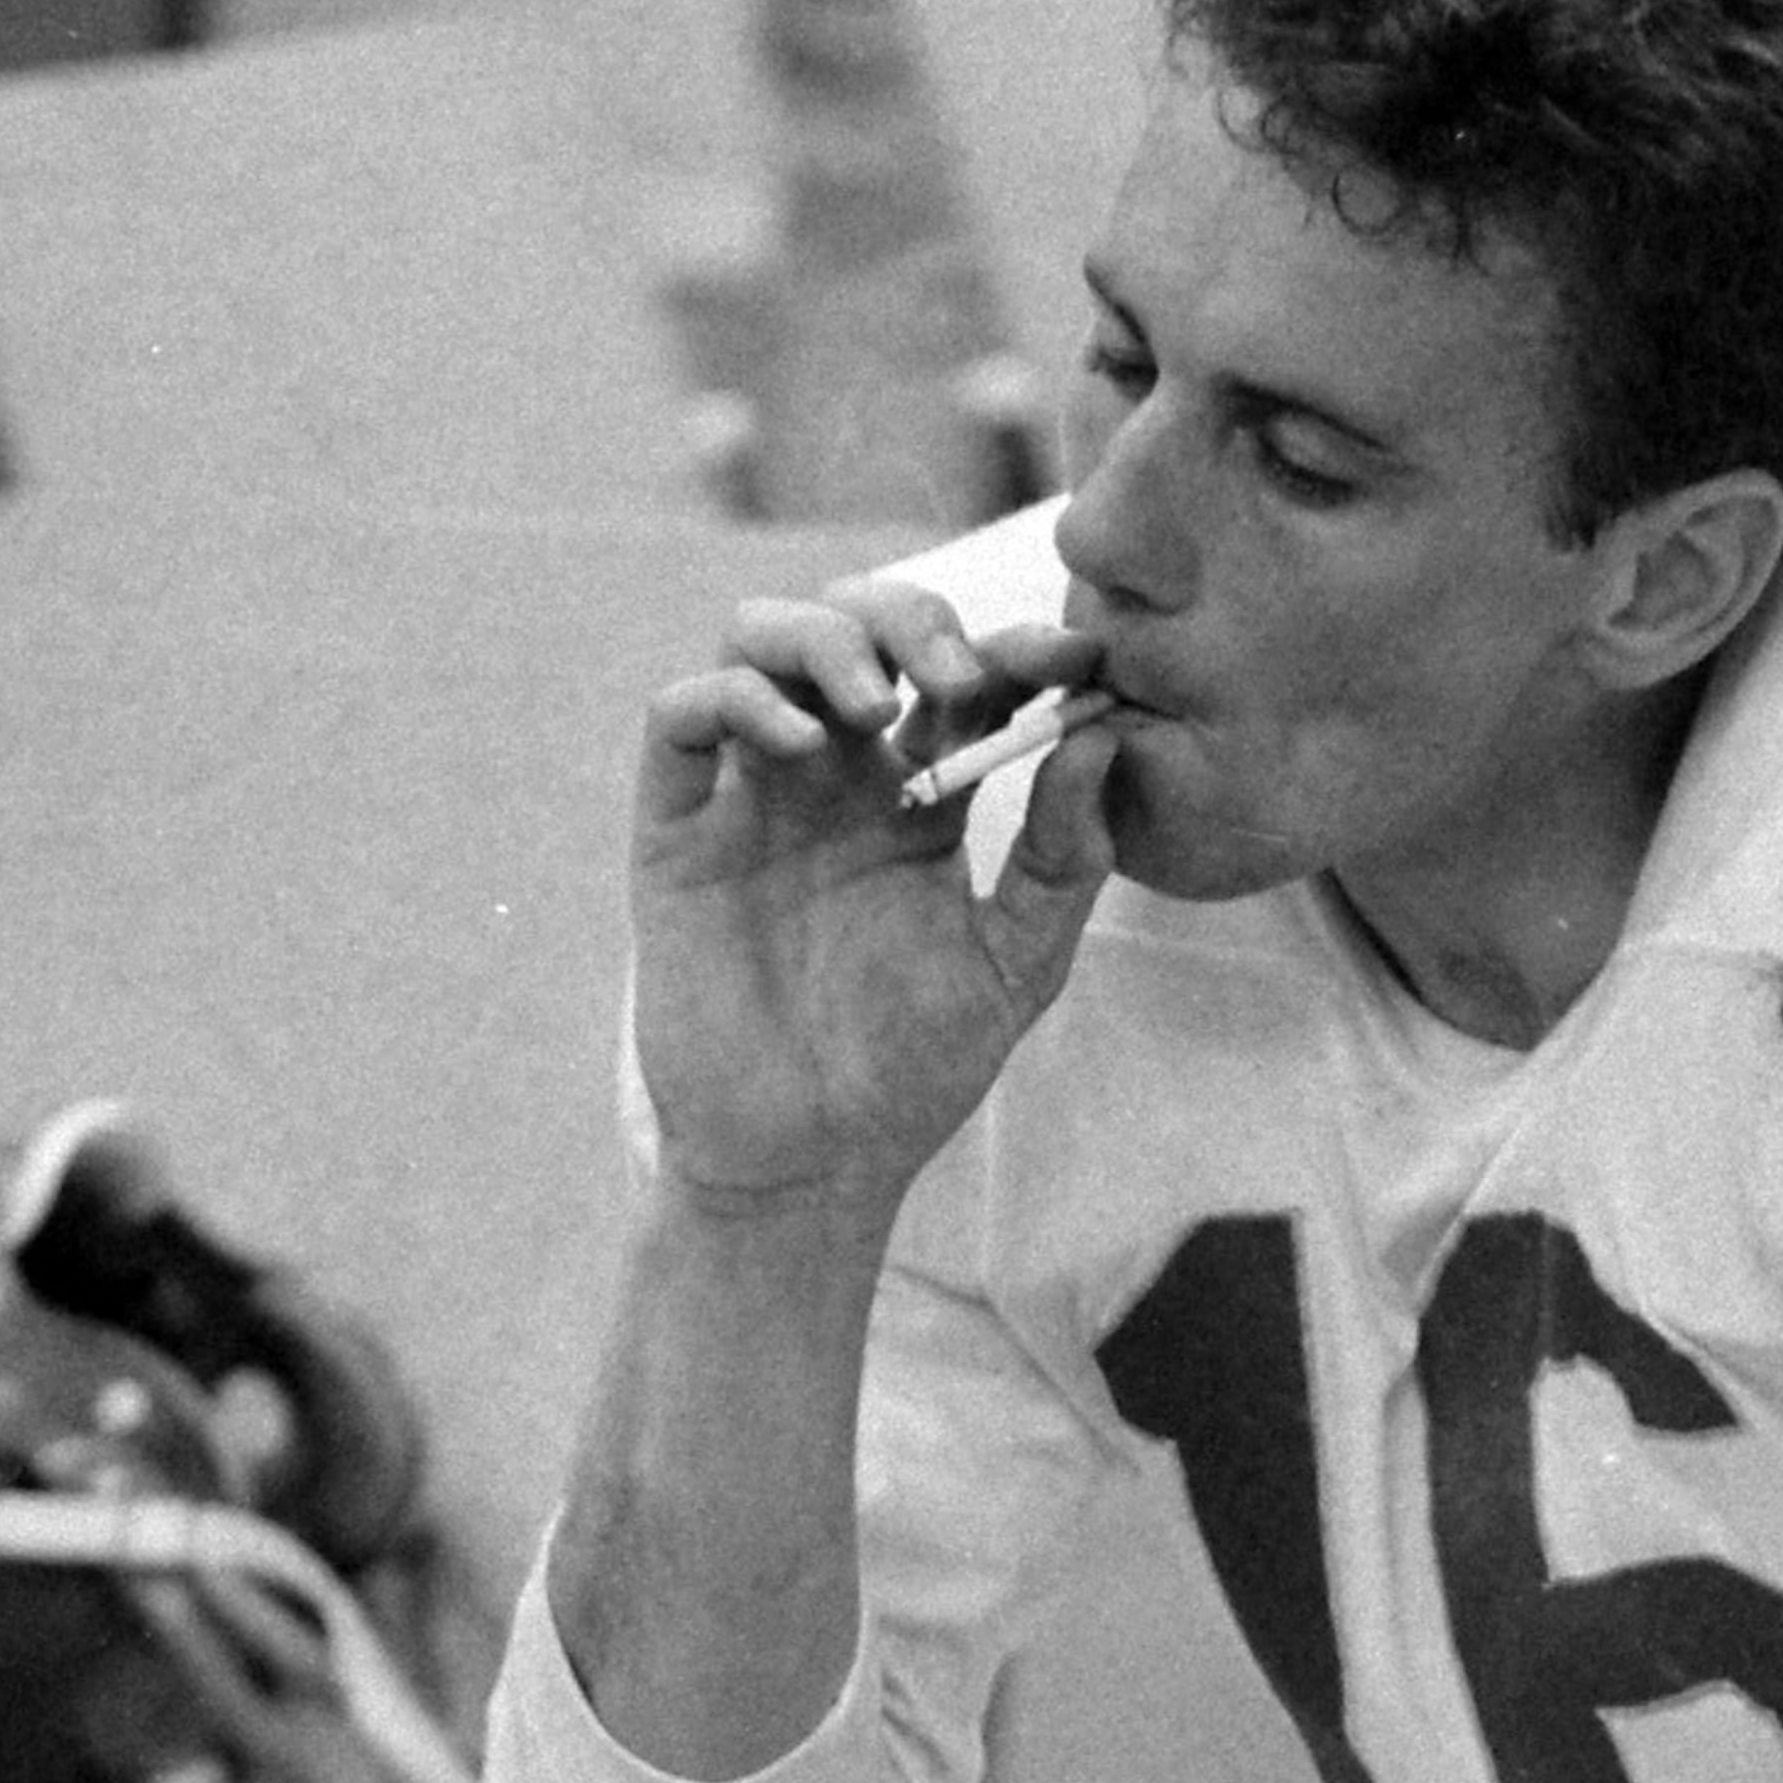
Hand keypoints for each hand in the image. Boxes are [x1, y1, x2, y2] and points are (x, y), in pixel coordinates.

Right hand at [630, 590, 1118, 1226]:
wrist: (810, 1163)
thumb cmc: (913, 1073)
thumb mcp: (1018, 966)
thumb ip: (1065, 858)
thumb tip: (1105, 737)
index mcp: (917, 796)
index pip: (962, 675)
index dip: (1014, 646)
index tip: (1070, 660)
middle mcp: (833, 777)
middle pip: (855, 623)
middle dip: (910, 618)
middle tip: (955, 677)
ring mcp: (751, 796)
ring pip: (757, 638)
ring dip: (821, 638)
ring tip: (872, 706)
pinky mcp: (677, 834)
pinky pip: (680, 718)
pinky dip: (734, 698)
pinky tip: (799, 745)